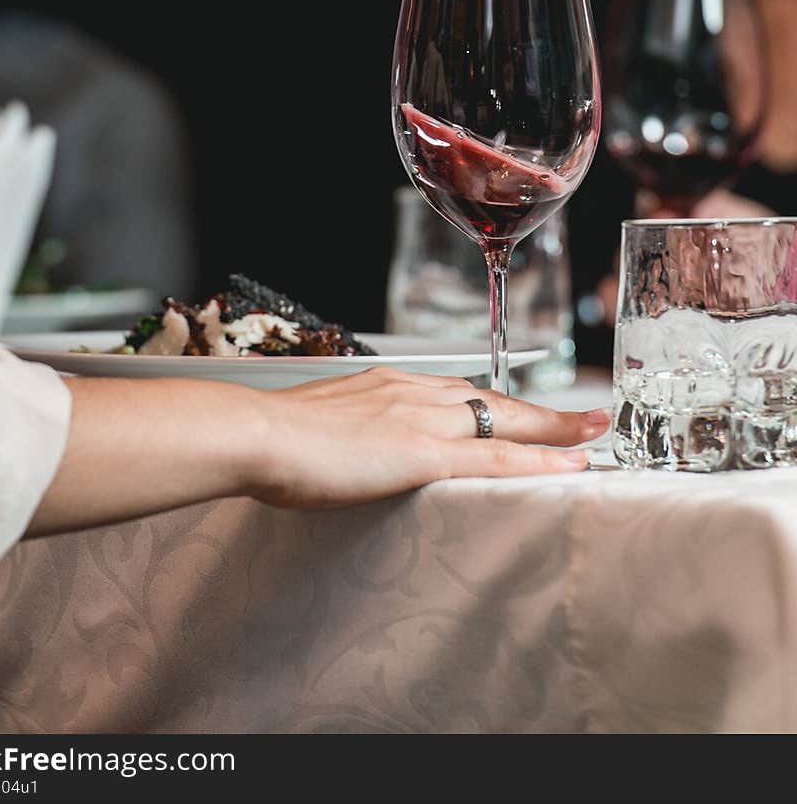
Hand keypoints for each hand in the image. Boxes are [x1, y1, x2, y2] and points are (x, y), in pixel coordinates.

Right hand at [248, 367, 609, 508]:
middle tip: (588, 416)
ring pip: (503, 421)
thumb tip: (348, 445)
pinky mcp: (421, 453)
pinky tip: (569, 465)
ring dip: (554, 429)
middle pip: (493, 400)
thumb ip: (347, 428)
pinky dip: (537, 461)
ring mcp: (421, 420)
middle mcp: (413, 393)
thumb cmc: (273, 436)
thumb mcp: (319, 422)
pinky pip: (492, 458)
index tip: (523, 409)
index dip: (497, 403)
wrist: (257, 433)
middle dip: (544, 410)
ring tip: (593, 436)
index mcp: (388, 386)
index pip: (457, 392)